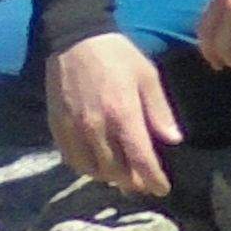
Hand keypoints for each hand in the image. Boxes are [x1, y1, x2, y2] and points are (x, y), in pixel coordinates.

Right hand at [45, 33, 182, 198]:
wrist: (76, 40)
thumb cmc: (118, 56)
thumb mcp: (147, 77)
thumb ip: (159, 111)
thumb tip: (173, 140)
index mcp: (123, 113)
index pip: (140, 158)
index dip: (152, 178)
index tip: (162, 189)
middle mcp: (96, 127)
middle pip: (115, 170)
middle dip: (132, 182)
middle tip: (144, 184)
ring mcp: (73, 129)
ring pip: (92, 170)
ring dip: (109, 178)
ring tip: (123, 177)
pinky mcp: (56, 128)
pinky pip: (71, 160)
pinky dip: (87, 168)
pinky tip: (98, 165)